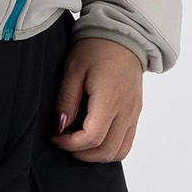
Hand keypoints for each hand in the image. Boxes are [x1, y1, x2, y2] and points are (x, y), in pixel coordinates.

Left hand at [52, 38, 143, 162]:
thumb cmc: (96, 48)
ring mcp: (134, 113)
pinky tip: (93, 139)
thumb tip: (60, 127)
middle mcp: (126, 110)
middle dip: (81, 154)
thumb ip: (66, 101)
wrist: (124, 35)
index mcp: (110, 98)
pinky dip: (109, 148)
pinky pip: (126, 143)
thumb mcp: (73, 70)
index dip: (69, 144)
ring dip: (96, 155)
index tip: (55, 136)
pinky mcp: (136, 113)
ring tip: (78, 143)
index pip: (91, 137)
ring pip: (118, 152)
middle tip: (64, 142)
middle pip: (106, 151)